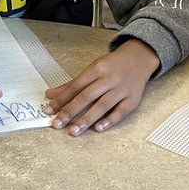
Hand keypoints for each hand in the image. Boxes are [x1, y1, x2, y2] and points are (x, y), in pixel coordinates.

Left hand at [44, 39, 159, 135]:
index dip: (61, 99)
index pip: (76, 86)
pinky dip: (109, 120)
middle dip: (70, 111)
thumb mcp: (92, 69)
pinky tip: (98, 128)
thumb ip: (72, 84)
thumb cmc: (112, 65)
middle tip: (57, 124)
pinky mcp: (133, 99)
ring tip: (74, 131)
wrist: (139, 58)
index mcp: (97, 69)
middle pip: (87, 96)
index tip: (49, 110)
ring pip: (102, 105)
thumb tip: (50, 95)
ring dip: (87, 119)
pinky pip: (121, 111)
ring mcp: (122, 89)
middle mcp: (109, 79)